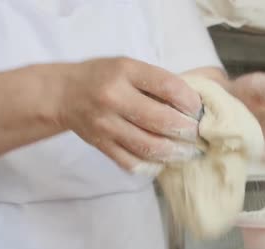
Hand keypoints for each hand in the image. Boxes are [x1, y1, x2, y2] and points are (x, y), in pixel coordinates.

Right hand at [57, 57, 202, 173]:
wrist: (64, 94)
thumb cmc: (105, 77)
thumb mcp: (130, 67)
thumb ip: (158, 83)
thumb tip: (194, 106)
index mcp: (125, 72)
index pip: (168, 87)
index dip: (190, 101)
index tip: (199, 110)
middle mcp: (114, 98)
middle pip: (162, 121)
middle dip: (188, 131)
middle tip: (199, 135)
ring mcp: (106, 125)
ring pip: (150, 146)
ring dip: (176, 153)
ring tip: (189, 152)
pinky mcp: (101, 145)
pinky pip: (132, 162)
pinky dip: (153, 165)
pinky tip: (164, 161)